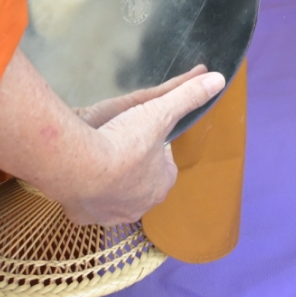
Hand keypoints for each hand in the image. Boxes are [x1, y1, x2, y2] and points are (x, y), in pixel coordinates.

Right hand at [51, 68, 224, 226]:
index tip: (150, 138)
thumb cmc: (123, 142)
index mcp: (160, 186)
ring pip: (115, 200)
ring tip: (101, 161)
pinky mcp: (81, 216)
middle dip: (137, 171)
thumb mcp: (159, 112)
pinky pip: (87, 207)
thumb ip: (187, 96)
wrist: (77, 166)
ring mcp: (108, 215)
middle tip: (124, 147)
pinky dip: (86, 195)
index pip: (167, 170)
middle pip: (142, 187)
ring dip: (112, 185)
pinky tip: (80, 178)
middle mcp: (137, 208)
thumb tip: (217, 80)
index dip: (159, 153)